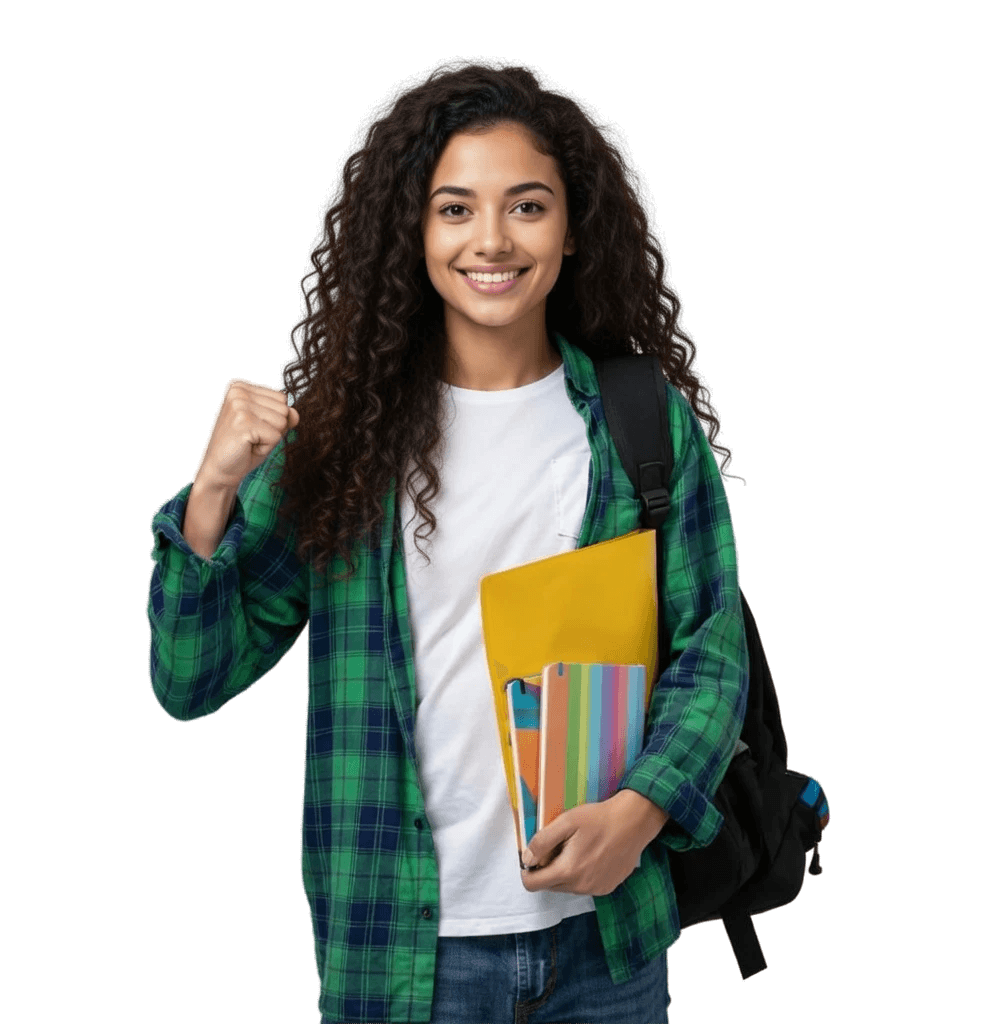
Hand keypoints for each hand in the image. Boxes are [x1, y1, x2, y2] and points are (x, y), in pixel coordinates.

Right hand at [193, 379, 298, 493]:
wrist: (222, 469)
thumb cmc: (245, 447)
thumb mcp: (268, 428)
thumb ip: (284, 416)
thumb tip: (295, 413)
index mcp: (242, 388)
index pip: (281, 399)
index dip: (274, 420)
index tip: (253, 428)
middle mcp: (239, 392)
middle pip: (284, 409)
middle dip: (274, 429)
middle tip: (252, 437)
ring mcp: (239, 406)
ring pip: (282, 422)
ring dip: (270, 439)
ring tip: (250, 442)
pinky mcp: (243, 423)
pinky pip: (275, 437)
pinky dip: (265, 447)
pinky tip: (247, 448)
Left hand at [519, 790, 665, 897]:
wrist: (634, 822)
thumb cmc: (598, 819)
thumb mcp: (566, 822)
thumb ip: (542, 842)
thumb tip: (526, 859)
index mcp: (568, 871)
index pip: (533, 884)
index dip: (527, 871)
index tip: (532, 856)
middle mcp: (581, 887)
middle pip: (550, 885)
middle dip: (548, 868)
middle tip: (559, 845)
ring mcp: (596, 890)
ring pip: (567, 886)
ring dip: (565, 872)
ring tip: (577, 848)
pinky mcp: (607, 888)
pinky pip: (584, 886)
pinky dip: (581, 874)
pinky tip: (591, 855)